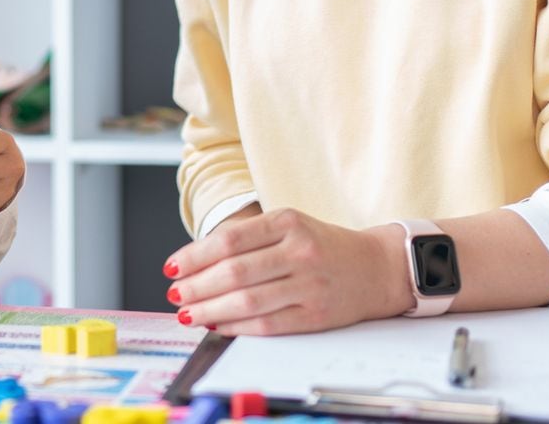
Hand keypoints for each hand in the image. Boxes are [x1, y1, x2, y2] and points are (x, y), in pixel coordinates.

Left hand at [164, 208, 410, 334]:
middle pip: (234, 272)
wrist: (377, 267)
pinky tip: (216, 324)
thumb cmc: (322, 245)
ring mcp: (309, 285)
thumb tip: (196, 262)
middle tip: (175, 294)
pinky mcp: (315, 315)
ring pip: (247, 301)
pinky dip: (236, 326)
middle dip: (196, 286)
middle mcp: (299, 252)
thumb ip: (248, 239)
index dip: (194, 256)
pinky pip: (267, 324)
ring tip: (188, 313)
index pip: (229, 241)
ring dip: (209, 309)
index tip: (171, 267)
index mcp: (287, 222)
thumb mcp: (288, 225)